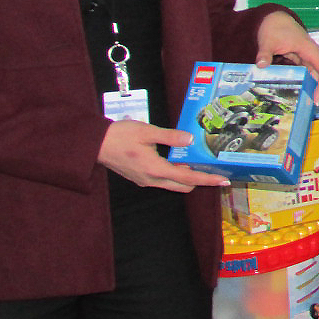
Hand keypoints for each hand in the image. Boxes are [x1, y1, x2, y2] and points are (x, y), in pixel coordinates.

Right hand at [98, 118, 229, 191]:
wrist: (95, 144)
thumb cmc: (119, 136)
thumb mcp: (147, 132)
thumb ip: (170, 137)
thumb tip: (189, 140)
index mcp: (155, 169)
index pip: (188, 178)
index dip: (207, 179)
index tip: (223, 181)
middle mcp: (152, 180)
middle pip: (183, 186)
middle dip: (199, 179)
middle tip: (211, 167)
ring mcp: (145, 180)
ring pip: (173, 184)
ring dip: (185, 176)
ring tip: (195, 160)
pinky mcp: (140, 177)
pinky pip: (163, 179)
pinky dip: (174, 172)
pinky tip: (177, 159)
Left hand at [256, 10, 318, 103]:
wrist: (273, 18)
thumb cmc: (274, 27)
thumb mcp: (268, 40)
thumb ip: (265, 53)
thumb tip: (261, 65)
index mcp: (309, 50)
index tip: (316, 98)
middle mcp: (311, 55)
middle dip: (315, 92)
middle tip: (306, 109)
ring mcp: (306, 58)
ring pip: (312, 77)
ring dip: (307, 90)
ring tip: (300, 106)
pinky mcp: (299, 61)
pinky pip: (304, 75)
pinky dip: (300, 84)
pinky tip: (293, 95)